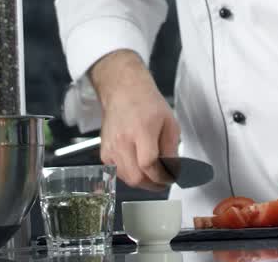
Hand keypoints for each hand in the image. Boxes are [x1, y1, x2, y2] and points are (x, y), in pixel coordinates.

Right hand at [91, 50, 178, 191]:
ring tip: (153, 175)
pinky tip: (139, 167)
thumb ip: (171, 148)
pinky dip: (129, 175)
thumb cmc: (147, 104)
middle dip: (152, 184)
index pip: (149, 164)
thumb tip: (173, 168)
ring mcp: (111, 148)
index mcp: (142, 131)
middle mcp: (123, 141)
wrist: (123, 93)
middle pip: (135, 177)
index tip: (171, 178)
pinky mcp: (104, 153)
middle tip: (163, 182)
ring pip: (126, 178)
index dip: (162, 176)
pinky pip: (117, 173)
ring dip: (141, 181)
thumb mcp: (169, 122)